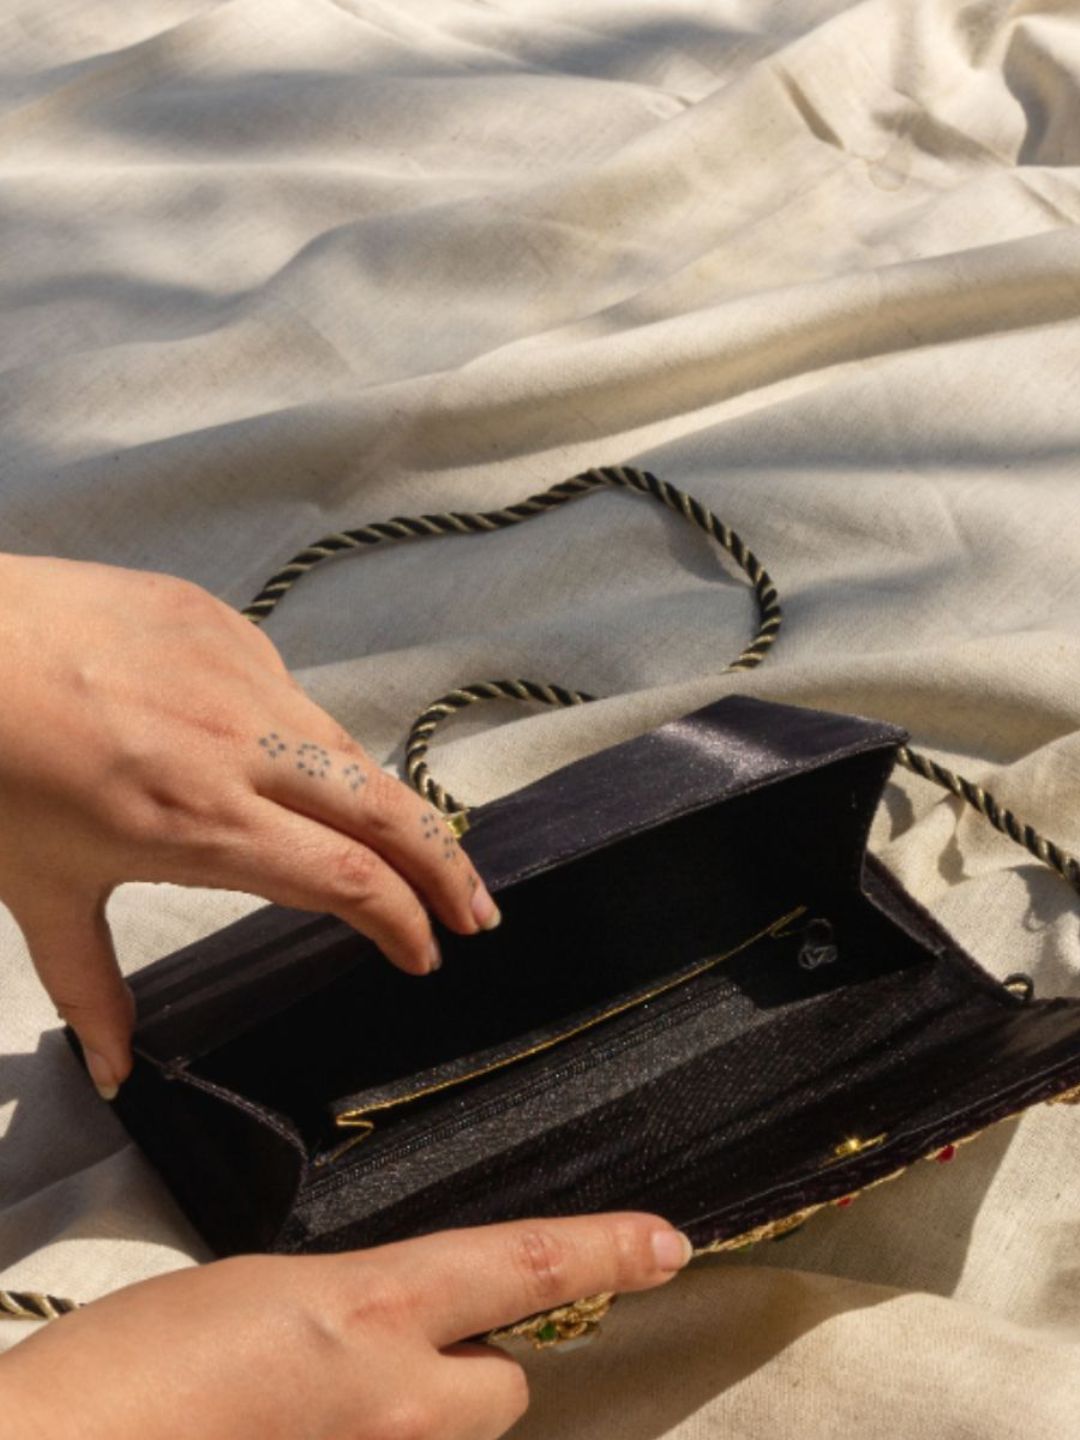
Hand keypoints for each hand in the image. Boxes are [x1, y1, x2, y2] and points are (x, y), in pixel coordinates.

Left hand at [0, 553, 499, 1097]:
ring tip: (411, 842)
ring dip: (390, 804)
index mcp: (197, 821)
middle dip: (446, 867)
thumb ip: (91, 987)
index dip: (401, 920)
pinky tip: (298, 763)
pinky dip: (310, 738)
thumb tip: (114, 1072)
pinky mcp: (225, 624)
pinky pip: (290, 692)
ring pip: (346, 746)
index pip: (342, 878)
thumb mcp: (35, 889)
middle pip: (383, 809)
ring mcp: (239, 673)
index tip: (425, 953)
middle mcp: (238, 745)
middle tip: (481, 911)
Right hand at [0, 1212, 692, 1439]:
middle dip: (472, 1366)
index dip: (605, 1251)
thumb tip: (392, 1323)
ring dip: (420, 1423)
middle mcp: (397, 1405)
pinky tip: (303, 1431)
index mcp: (369, 1309)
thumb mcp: (264, 1294)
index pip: (522, 1268)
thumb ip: (355, 1307)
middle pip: (505, 1386)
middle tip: (387, 1359)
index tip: (665, 1244)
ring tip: (320, 1410)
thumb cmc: (136, 1369)